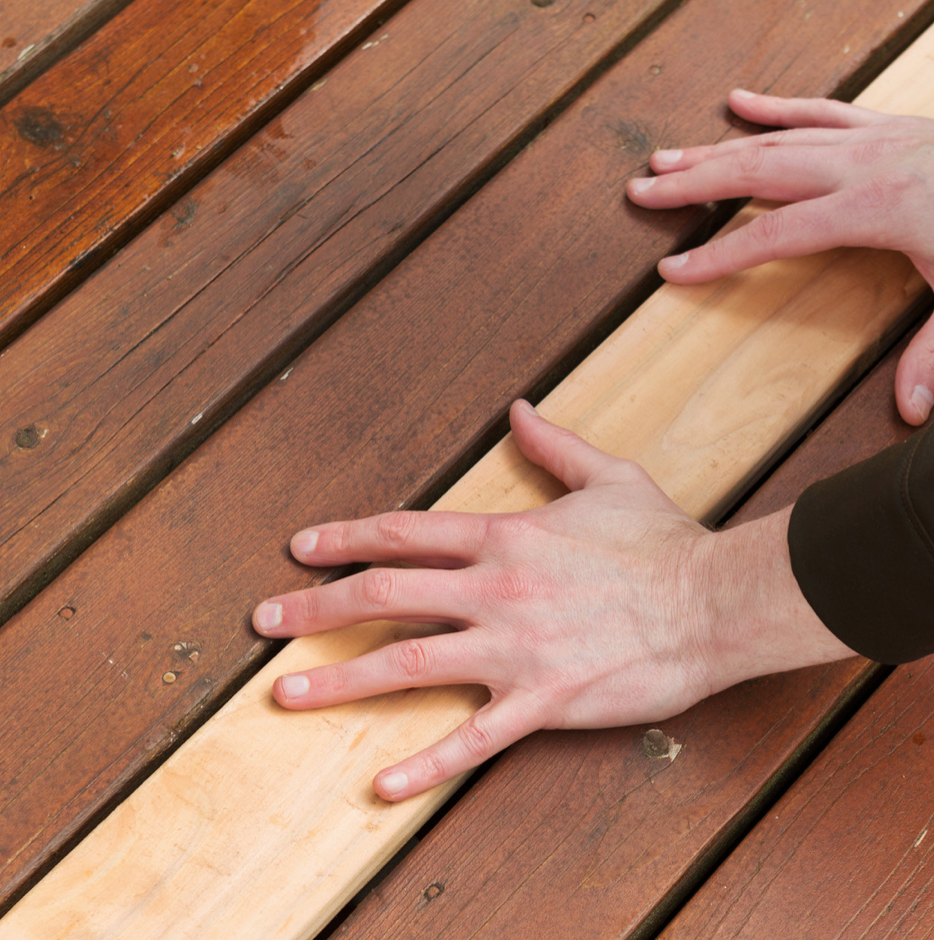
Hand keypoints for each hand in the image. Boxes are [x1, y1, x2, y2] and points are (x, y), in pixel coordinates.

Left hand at [253, 401, 852, 800]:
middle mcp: (495, 591)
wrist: (714, 603)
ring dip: (340, 680)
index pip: (405, 532)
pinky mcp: (542, 702)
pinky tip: (382, 785)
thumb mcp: (608, 477)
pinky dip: (426, 764)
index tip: (301, 549)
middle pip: (385, 595)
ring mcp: (514, 650)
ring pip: (408, 663)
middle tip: (263, 620)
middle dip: (316, 608)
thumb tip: (520, 408)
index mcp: (505, 537)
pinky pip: (473, 739)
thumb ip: (555, 445)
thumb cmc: (662, 541)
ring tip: (284, 694)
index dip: (345, 537)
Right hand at [626, 90, 933, 424]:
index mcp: (876, 209)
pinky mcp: (889, 128)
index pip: (774, 236)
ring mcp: (875, 139)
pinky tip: (739, 101)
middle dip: (694, 184)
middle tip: (642, 189)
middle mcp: (864, 166)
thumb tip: (912, 412)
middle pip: (758, 171)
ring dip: (717, 148)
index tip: (671, 273)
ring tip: (667, 156)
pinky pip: (821, 111)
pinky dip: (776, 106)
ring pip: (778, 138)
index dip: (718, 257)